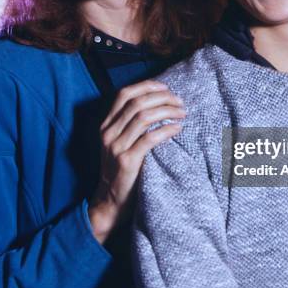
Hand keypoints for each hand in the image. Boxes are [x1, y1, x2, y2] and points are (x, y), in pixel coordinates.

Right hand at [88, 80, 184, 241]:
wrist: (111, 201)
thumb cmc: (121, 170)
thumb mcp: (119, 143)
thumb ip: (130, 124)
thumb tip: (158, 103)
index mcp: (105, 125)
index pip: (123, 94)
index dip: (146, 86)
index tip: (166, 87)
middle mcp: (108, 133)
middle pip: (137, 103)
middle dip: (162, 98)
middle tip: (180, 102)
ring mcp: (116, 147)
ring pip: (143, 117)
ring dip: (167, 111)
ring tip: (182, 113)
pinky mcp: (127, 162)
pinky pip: (149, 138)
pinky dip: (166, 130)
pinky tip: (177, 128)